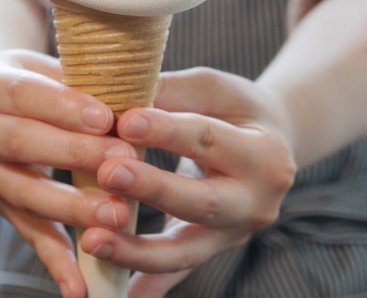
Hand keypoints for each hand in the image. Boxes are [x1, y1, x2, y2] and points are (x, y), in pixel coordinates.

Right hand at [0, 49, 137, 297]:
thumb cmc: (30, 80)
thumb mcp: (43, 65)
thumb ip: (79, 79)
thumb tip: (134, 93)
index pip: (25, 94)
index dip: (64, 107)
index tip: (107, 117)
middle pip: (22, 144)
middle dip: (74, 155)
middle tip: (123, 162)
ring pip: (25, 194)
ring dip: (71, 208)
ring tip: (117, 214)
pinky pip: (29, 234)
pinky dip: (56, 262)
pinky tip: (80, 288)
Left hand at [76, 68, 296, 297]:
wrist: (275, 144)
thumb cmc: (236, 108)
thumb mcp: (215, 88)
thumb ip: (172, 92)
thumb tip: (120, 98)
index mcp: (265, 154)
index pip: (209, 139)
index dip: (166, 131)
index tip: (124, 121)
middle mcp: (257, 203)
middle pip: (200, 201)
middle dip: (151, 190)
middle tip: (107, 173)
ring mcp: (235, 235)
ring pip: (184, 251)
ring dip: (136, 250)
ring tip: (91, 241)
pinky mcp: (212, 251)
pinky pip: (175, 271)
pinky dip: (147, 285)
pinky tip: (117, 295)